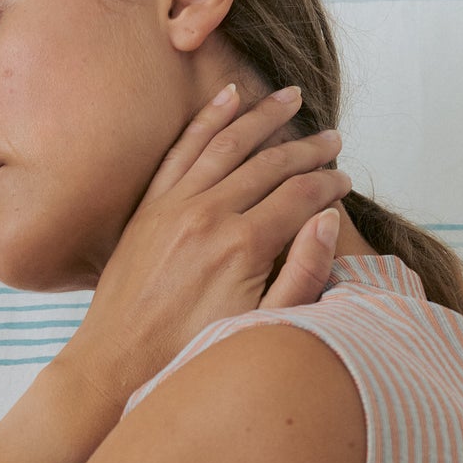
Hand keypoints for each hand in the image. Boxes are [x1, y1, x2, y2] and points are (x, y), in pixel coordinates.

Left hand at [59, 82, 349, 407]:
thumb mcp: (259, 328)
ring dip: (262, 116)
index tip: (346, 183)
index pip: (300, 196)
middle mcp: (208, 215)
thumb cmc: (189, 356)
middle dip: (307, 149)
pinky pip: (182, 149)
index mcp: (242, 246)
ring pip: (227, 144)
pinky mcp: (148, 208)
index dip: (329, 186)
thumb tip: (327, 220)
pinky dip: (208, 119)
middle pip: (269, 164)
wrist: (116, 366)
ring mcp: (173, 206)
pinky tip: (228, 99)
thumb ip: (302, 274)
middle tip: (333, 139)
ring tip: (290, 97)